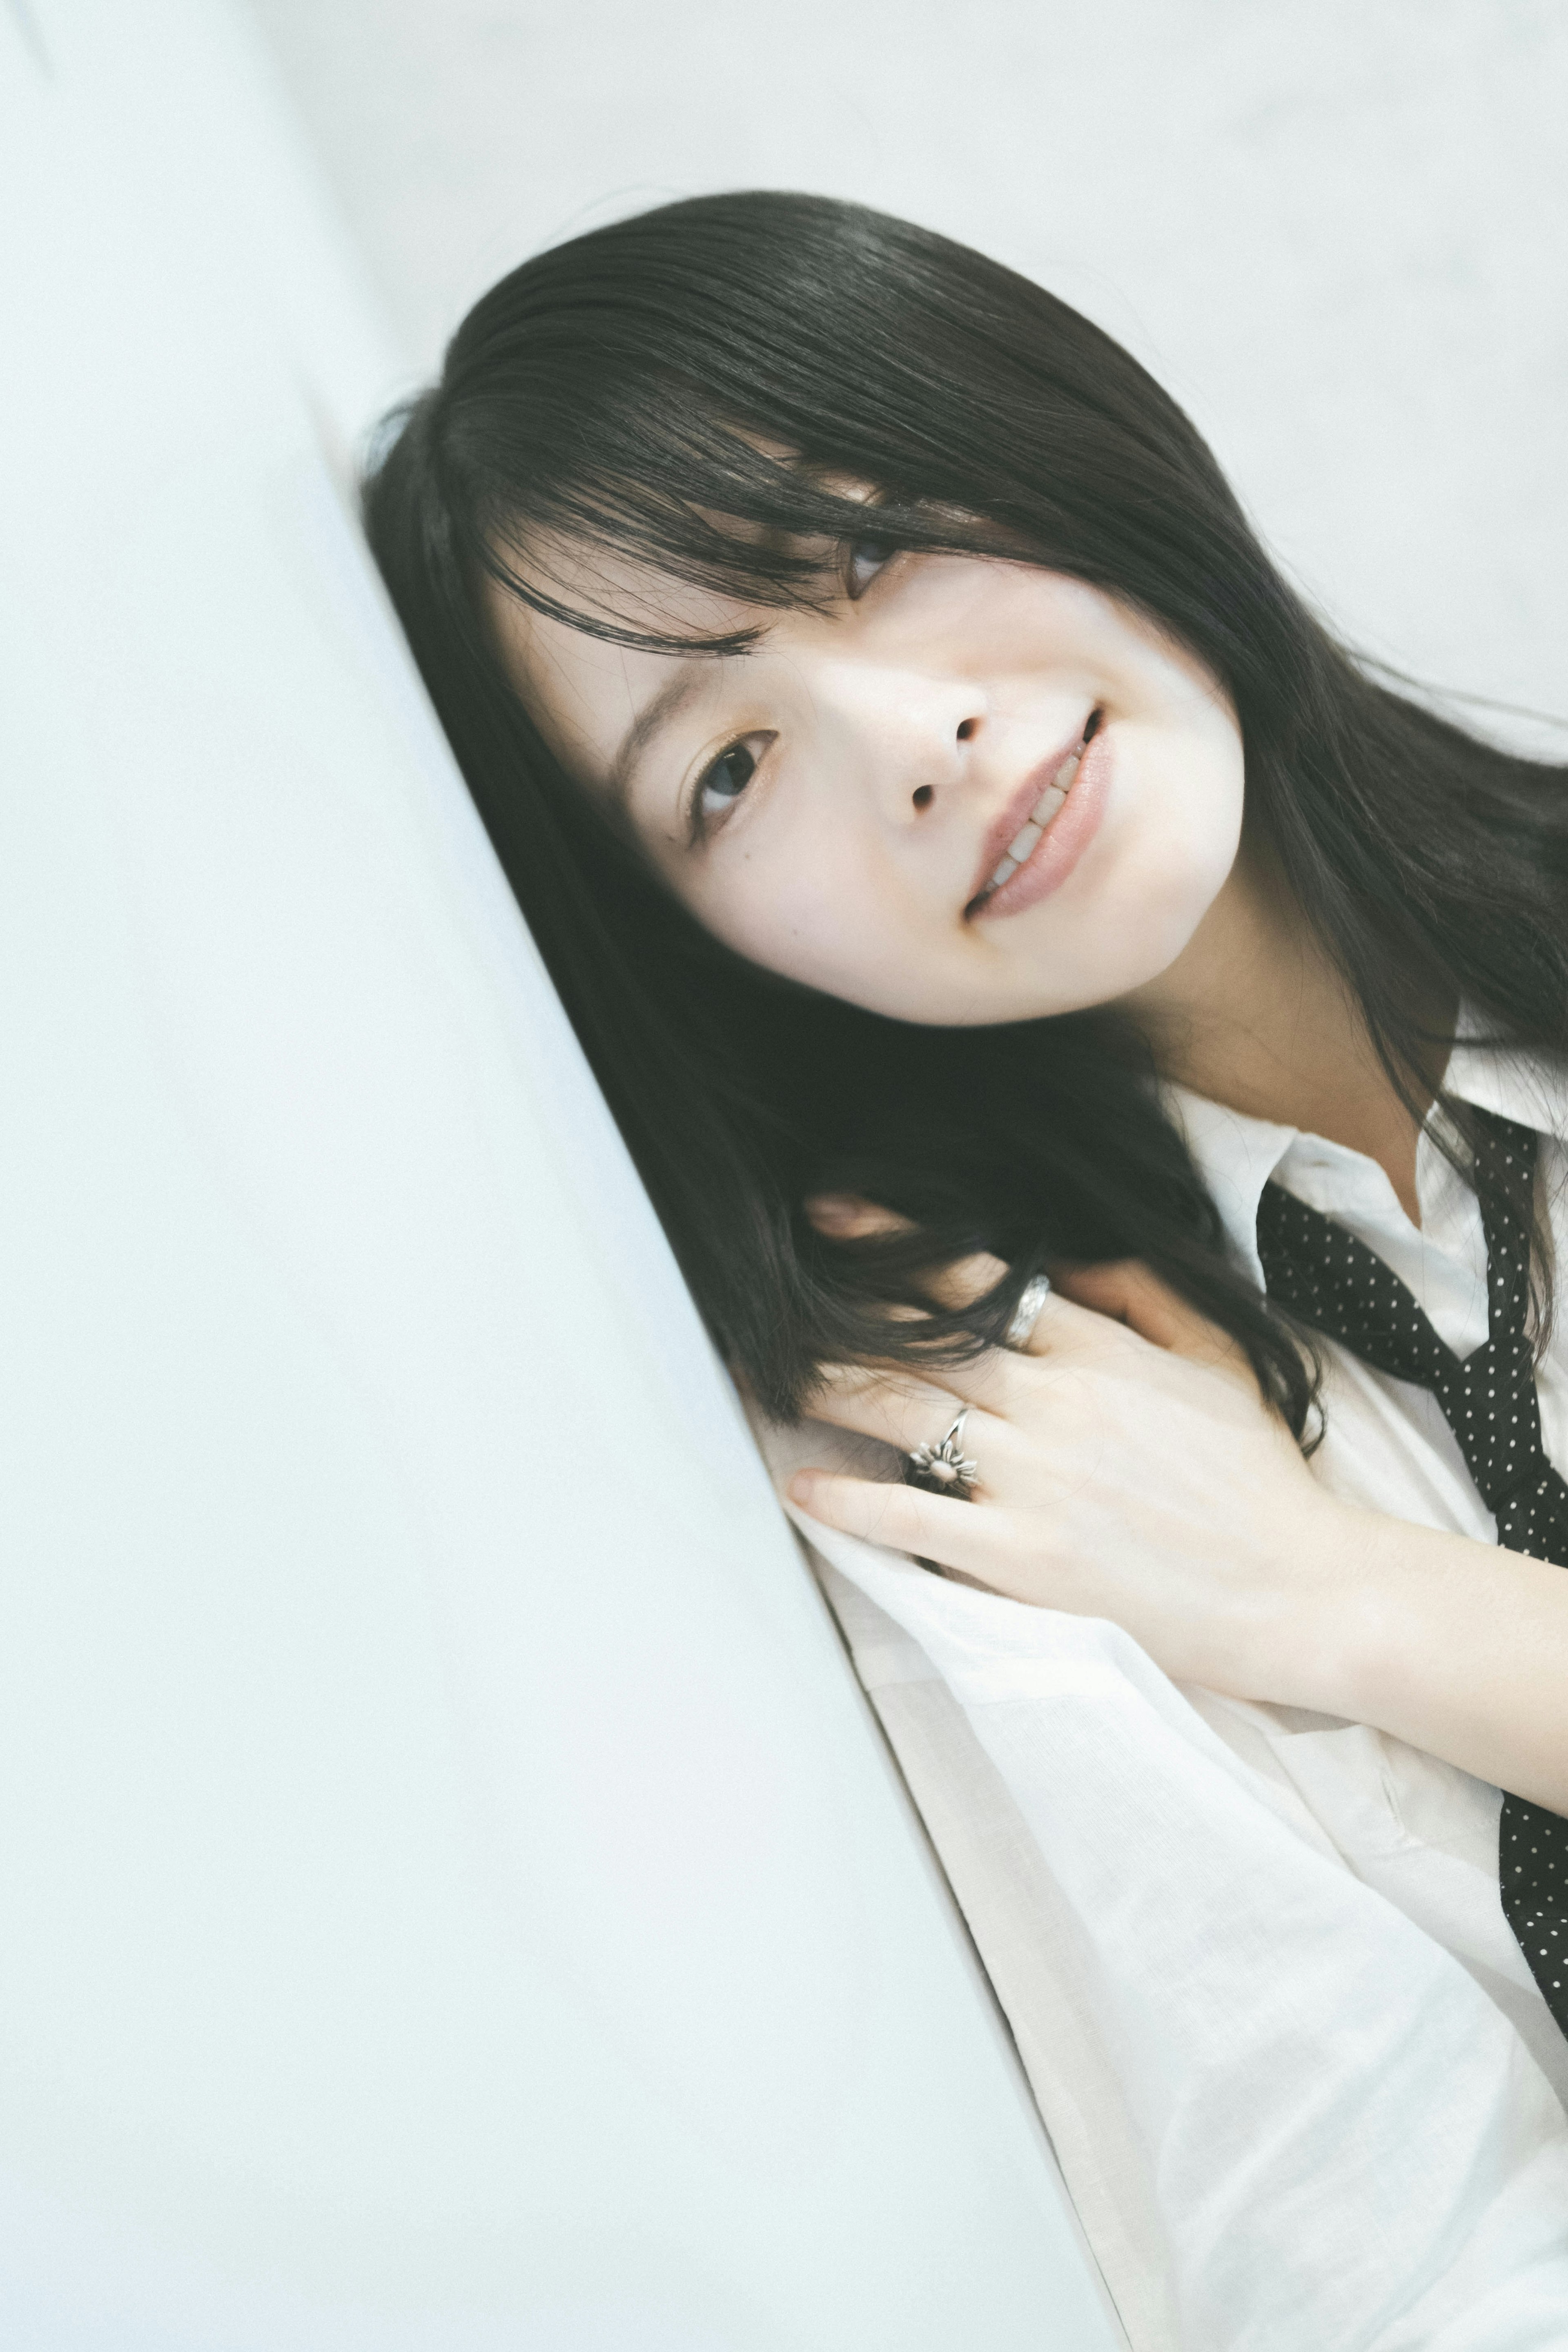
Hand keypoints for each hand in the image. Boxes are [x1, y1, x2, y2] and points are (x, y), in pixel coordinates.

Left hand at [790, 1203, 1364, 1703]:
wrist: (1298, 1589)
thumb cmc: (1258, 1481)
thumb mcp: (1217, 1358)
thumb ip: (1142, 1297)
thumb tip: (1072, 1264)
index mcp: (1099, 1352)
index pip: (976, 1283)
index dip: (895, 1245)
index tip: (832, 1218)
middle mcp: (1055, 1405)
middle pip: (920, 1343)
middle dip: (837, 1315)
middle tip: (768, 1299)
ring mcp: (1034, 1481)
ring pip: (904, 1415)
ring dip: (827, 1388)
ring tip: (766, 1373)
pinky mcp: (1022, 1558)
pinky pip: (914, 1518)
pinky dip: (850, 1500)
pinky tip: (803, 1486)